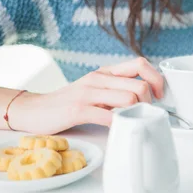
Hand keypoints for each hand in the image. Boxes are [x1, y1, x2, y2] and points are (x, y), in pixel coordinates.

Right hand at [12, 57, 163, 133]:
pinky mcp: (77, 109)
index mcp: (106, 72)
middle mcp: (99, 78)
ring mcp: (88, 93)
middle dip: (149, 103)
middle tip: (144, 115)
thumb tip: (148, 98)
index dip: (156, 80)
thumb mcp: (96, 90)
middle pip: (140, 85)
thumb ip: (117, 89)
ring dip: (136, 114)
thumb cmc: (69, 103)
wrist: (33, 109)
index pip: (141, 64)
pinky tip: (116, 129)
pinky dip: (118, 124)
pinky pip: (109, 116)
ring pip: (129, 98)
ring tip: (131, 122)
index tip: (159, 96)